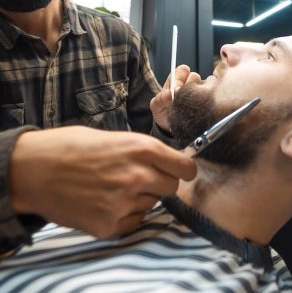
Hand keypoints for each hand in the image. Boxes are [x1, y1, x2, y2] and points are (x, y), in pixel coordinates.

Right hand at [9, 126, 195, 237]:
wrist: (34, 169)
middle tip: (141, 178)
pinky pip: (133, 223)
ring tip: (112, 187)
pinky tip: (104, 202)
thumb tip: (166, 162)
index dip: (183, 169)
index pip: (185, 168)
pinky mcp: (109, 225)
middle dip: (161, 183)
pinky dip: (124, 215)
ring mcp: (124, 203)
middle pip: (172, 188)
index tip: (180, 171)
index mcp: (141, 148)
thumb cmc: (71, 146)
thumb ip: (143, 151)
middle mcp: (138, 176)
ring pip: (151, 205)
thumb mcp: (114, 136)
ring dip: (140, 198)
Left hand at [150, 64, 200, 130]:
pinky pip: (210, 95)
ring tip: (188, 105)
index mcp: (175, 80)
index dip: (180, 77)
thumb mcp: (156, 106)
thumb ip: (160, 99)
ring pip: (203, 85)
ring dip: (196, 95)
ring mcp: (197, 91)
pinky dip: (205, 100)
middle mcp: (188, 83)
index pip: (183, 69)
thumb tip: (169, 94)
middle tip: (181, 98)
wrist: (170, 127)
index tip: (176, 89)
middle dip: (188, 86)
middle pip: (194, 76)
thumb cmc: (162, 112)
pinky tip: (197, 108)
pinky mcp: (205, 100)